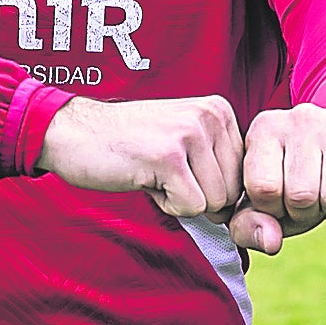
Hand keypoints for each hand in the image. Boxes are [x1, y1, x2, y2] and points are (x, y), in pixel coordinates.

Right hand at [36, 94, 243, 219]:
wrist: (75, 133)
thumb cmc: (130, 146)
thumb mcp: (186, 142)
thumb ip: (219, 165)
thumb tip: (250, 213)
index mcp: (220, 110)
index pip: (243, 175)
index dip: (210, 185)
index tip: (178, 166)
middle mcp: (211, 115)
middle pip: (232, 192)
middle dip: (197, 195)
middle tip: (162, 171)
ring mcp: (190, 134)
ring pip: (214, 203)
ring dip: (181, 199)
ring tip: (153, 172)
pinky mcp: (169, 157)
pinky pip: (191, 208)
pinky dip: (166, 204)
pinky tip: (145, 178)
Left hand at [230, 103, 325, 254]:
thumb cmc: (293, 178)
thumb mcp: (262, 201)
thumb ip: (248, 226)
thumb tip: (271, 242)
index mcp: (265, 129)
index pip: (264, 188)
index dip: (273, 209)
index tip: (279, 198)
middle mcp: (301, 118)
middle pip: (301, 196)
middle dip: (304, 212)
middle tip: (310, 195)